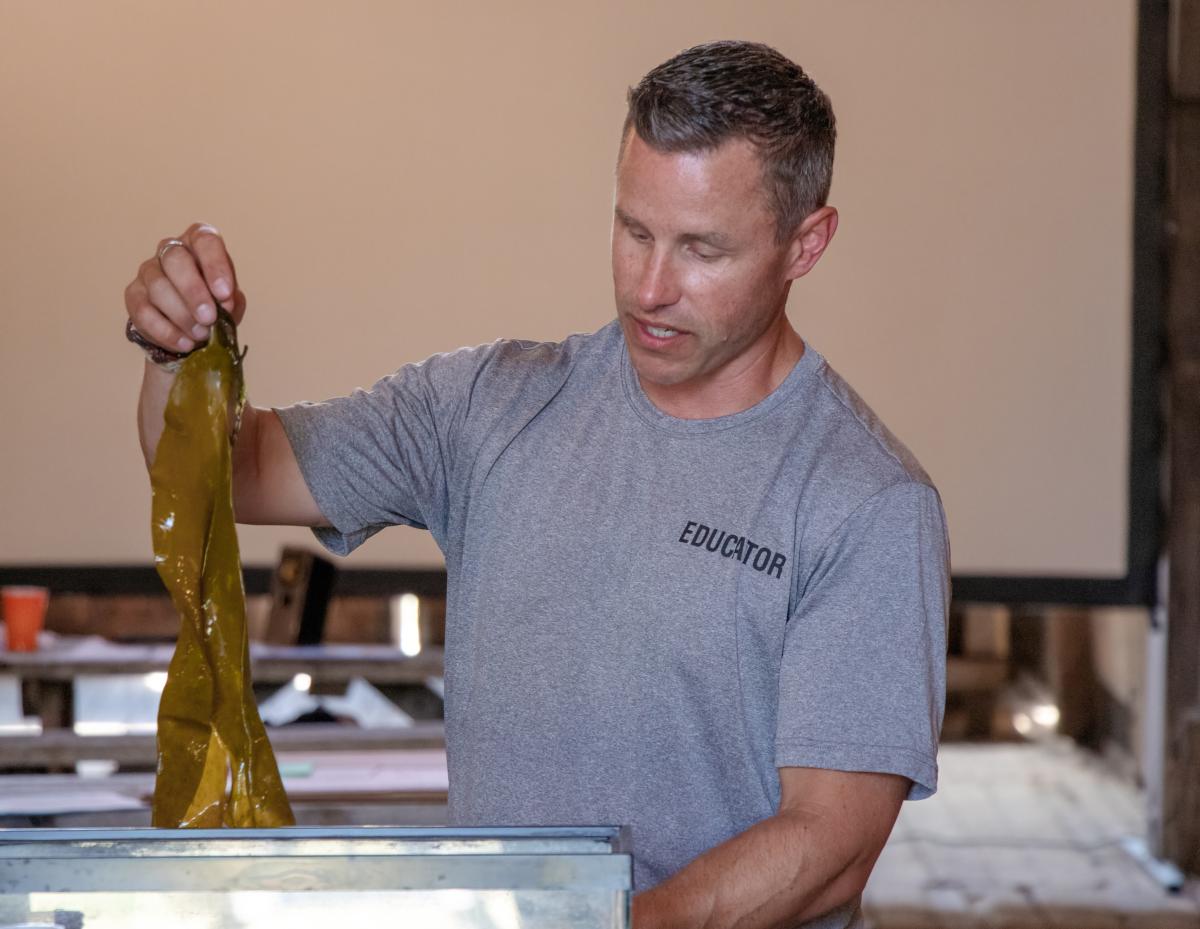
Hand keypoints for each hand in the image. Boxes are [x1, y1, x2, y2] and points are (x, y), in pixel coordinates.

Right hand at [124, 222, 246, 353]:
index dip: (215, 266)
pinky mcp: (133, 295)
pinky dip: (167, 332)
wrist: (192, 330)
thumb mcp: (231, 302)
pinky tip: (185, 344)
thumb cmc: (215, 306)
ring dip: (182, 316)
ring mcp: (148, 271)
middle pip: (175, 260)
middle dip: (193, 291)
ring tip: (201, 335)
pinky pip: (144, 312)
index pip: (205, 241)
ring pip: (158, 287)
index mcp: (199, 244)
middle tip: (209, 318)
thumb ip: (232, 300)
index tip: (225, 294)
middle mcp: (170, 251)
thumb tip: (225, 303)